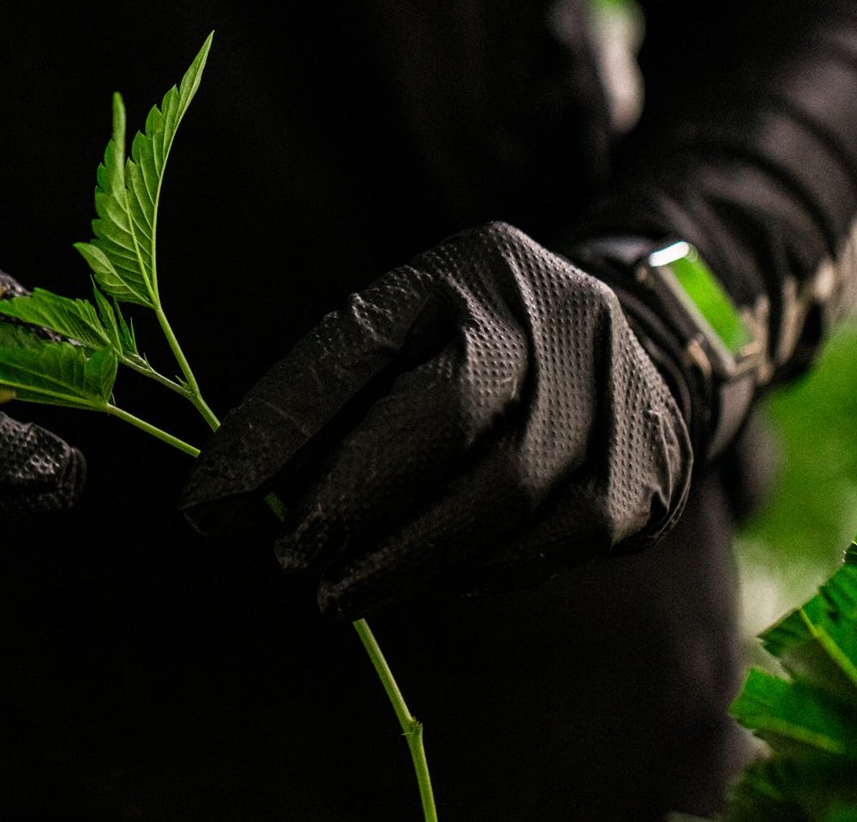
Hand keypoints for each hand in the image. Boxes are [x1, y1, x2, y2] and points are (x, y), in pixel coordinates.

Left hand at [182, 223, 691, 619]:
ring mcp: (609, 388)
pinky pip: (556, 537)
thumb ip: (334, 396)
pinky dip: (481, 570)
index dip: (278, 428)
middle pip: (446, 416)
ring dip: (408, 557)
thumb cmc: (479, 349)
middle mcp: (548, 314)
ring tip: (344, 587)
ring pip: (502, 492)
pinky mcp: (646, 465)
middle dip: (354, 502)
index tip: (210, 508)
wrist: (636, 346)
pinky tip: (436, 579)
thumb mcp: (408, 333)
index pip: (356, 344)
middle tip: (291, 560)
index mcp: (465, 269)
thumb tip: (233, 498)